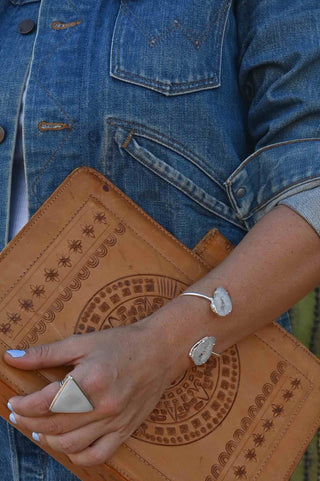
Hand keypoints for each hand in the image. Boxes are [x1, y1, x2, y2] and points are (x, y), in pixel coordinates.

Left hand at [4, 320, 175, 465]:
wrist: (159, 350)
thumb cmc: (121, 343)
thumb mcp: (82, 342)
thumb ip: (45, 353)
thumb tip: (12, 358)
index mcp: (90, 380)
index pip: (45, 402)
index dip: (23, 405)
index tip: (14, 402)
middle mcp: (102, 405)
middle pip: (54, 425)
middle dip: (28, 422)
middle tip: (19, 415)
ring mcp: (115, 421)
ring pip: (70, 444)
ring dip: (47, 439)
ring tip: (37, 429)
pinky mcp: (125, 430)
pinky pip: (97, 455)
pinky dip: (75, 456)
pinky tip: (65, 444)